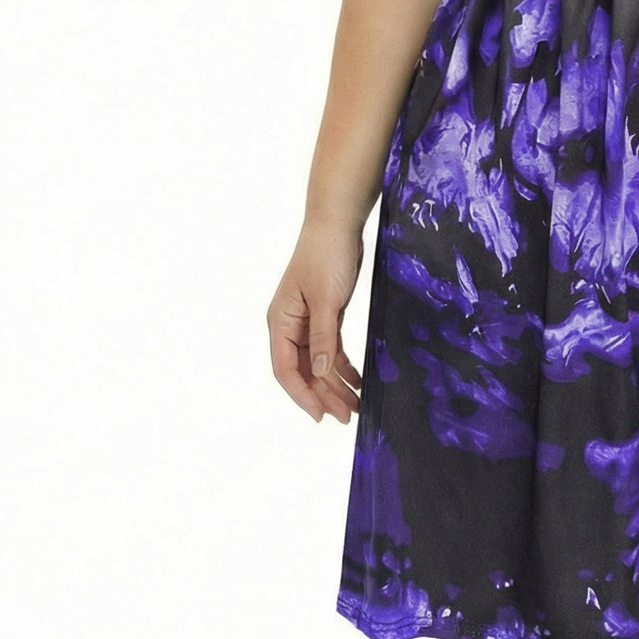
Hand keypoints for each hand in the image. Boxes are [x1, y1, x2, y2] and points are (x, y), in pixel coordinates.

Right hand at [267, 218, 365, 422]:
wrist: (338, 223)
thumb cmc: (326, 255)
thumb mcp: (326, 299)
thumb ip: (324, 337)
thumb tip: (322, 373)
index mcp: (281, 322)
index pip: (286, 369)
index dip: (303, 395)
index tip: (321, 415)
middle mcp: (290, 325)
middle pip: (304, 370)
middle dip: (324, 394)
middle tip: (347, 415)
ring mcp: (307, 321)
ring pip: (319, 362)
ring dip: (336, 383)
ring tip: (355, 405)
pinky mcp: (325, 314)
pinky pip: (331, 348)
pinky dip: (343, 365)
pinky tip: (357, 380)